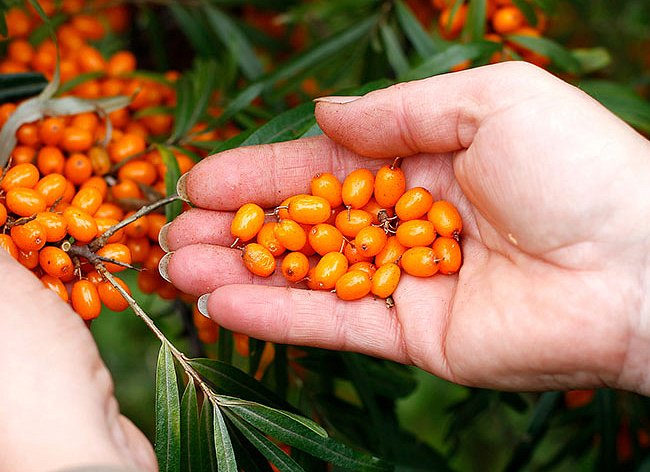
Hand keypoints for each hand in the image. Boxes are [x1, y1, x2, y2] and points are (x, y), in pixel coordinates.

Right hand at [162, 62, 649, 393]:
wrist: (640, 267)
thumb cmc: (577, 167)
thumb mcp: (491, 101)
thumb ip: (399, 111)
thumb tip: (325, 112)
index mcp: (424, 162)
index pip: (321, 168)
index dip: (259, 173)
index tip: (199, 178)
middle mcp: (406, 223)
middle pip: (301, 226)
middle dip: (234, 229)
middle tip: (170, 231)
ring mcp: (405, 283)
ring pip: (304, 277)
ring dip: (237, 273)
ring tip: (174, 268)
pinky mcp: (411, 336)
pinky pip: (331, 325)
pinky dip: (276, 315)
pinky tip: (220, 304)